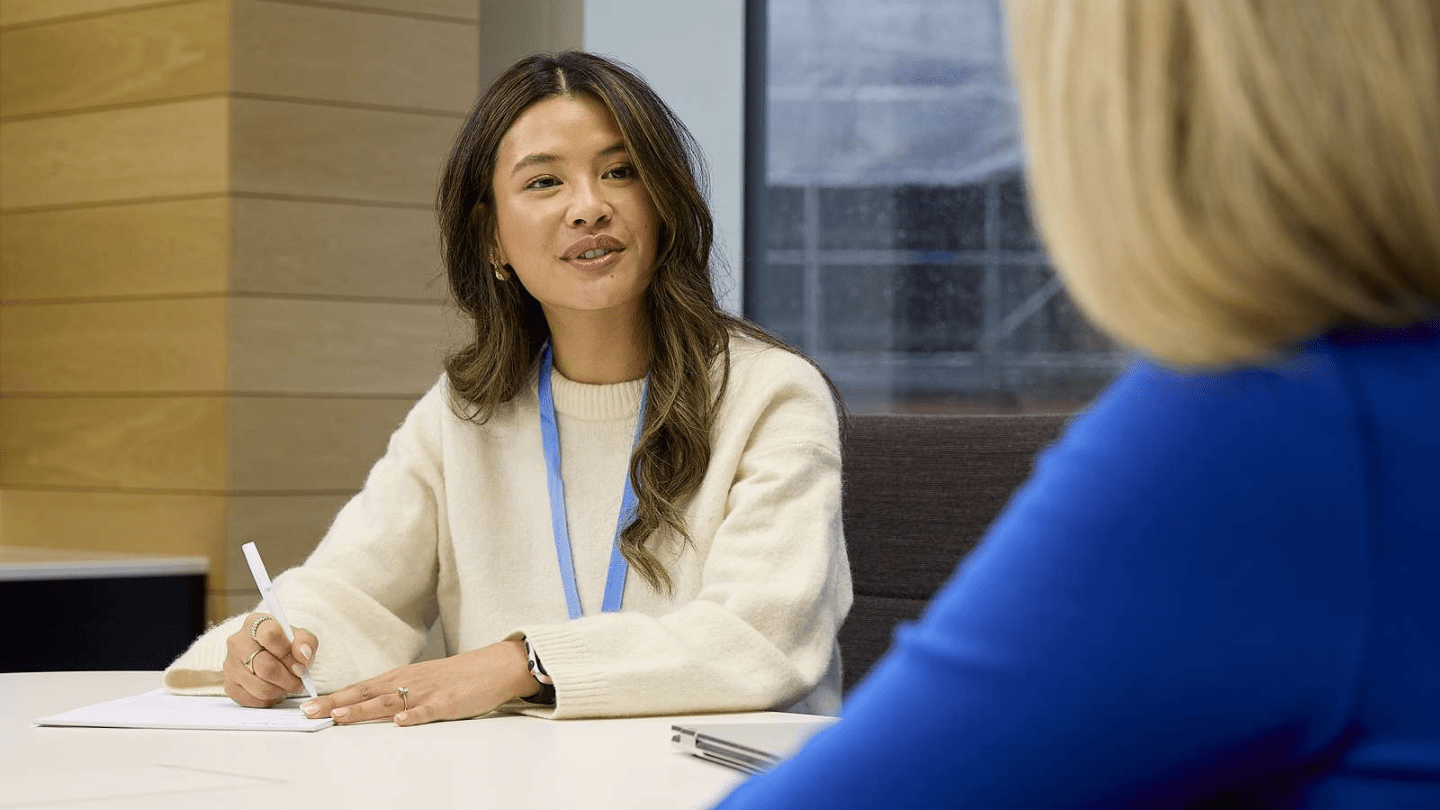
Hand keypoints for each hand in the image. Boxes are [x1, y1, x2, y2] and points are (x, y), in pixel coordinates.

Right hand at [224, 612, 318, 707]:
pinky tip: (274, 689)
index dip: (288, 652)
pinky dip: (269, 699)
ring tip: (286, 684)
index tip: (301, 662)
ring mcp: (230, 665)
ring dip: (280, 690)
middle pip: (266, 666)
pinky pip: (254, 700)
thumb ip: (306, 643)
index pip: (270, 634)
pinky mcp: (229, 686)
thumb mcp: (301, 638)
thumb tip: (303, 655)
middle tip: (298, 680)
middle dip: (289, 678)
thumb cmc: (287, 645)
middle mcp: (237, 642)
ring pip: (261, 687)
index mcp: (255, 623)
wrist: (272, 656)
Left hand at [301, 639, 539, 726]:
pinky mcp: (449, 702)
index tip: (309, 706)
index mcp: (403, 676)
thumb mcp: (424, 679)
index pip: (362, 687)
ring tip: (340, 716)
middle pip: (367, 692)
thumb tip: (370, 705)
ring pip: (390, 701)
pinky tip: (399, 722)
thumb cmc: (459, 675)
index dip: (335, 697)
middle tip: (309, 712)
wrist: (496, 666)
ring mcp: (429, 692)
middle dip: (337, 703)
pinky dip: (413, 716)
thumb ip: (398, 691)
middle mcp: (410, 681)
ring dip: (364, 708)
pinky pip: (428, 710)